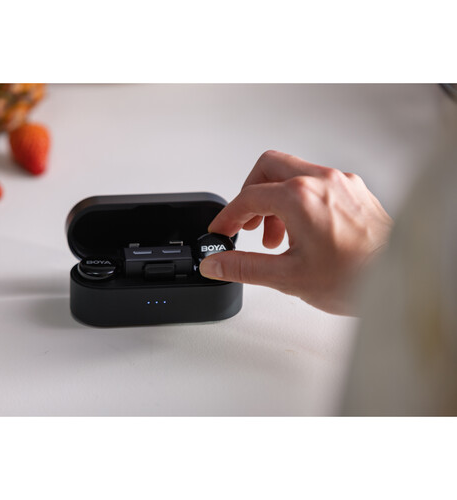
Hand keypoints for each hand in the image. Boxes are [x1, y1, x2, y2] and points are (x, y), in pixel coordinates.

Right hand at [199, 150, 392, 314]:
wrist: (401, 280)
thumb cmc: (356, 277)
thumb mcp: (288, 277)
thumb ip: (244, 267)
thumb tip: (216, 263)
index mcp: (300, 197)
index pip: (248, 197)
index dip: (228, 215)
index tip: (222, 230)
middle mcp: (322, 180)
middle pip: (268, 167)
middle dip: (250, 195)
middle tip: (246, 223)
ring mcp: (341, 182)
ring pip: (293, 174)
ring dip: (275, 200)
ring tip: (276, 237)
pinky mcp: (354, 191)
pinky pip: (316, 183)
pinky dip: (299, 201)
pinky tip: (302, 231)